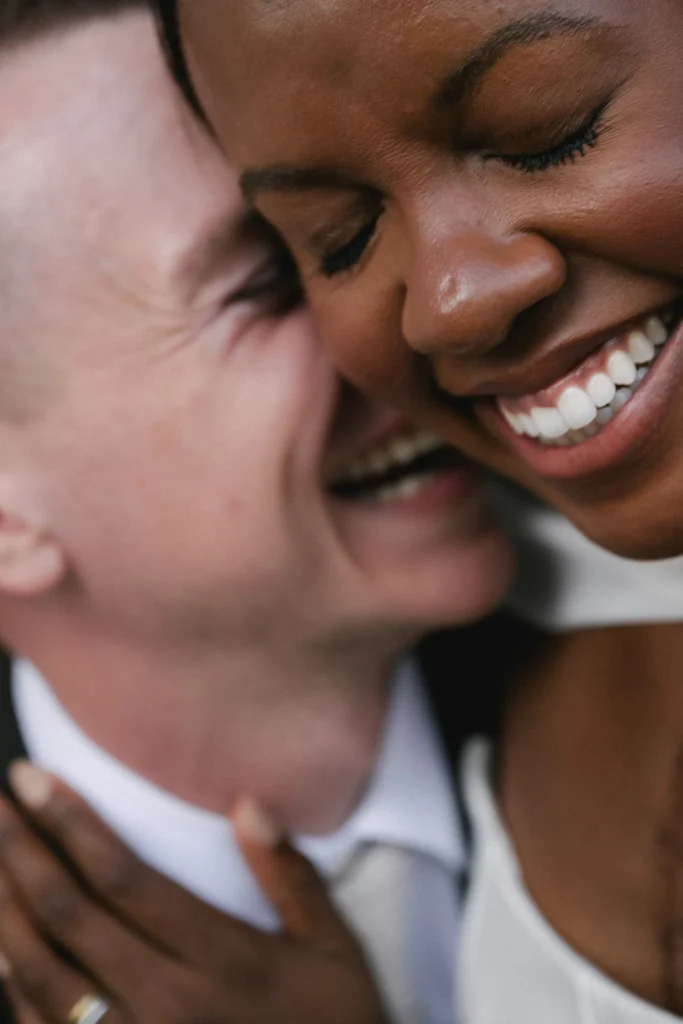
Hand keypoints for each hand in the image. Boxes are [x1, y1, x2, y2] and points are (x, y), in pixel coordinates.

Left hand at [0, 761, 387, 1023]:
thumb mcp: (333, 950)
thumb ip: (291, 877)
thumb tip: (249, 805)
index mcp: (220, 960)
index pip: (124, 876)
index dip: (71, 823)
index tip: (33, 778)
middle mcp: (166, 1003)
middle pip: (73, 916)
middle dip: (25, 853)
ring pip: (46, 975)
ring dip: (7, 912)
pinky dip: (15, 985)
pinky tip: (2, 949)